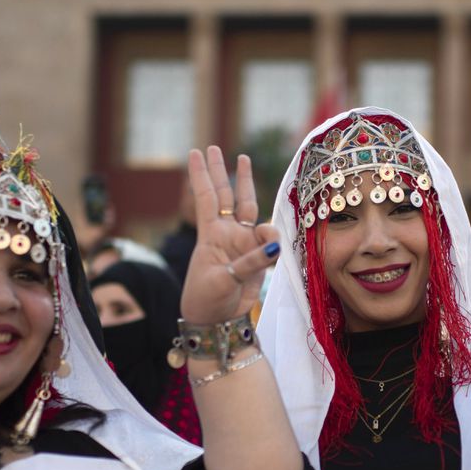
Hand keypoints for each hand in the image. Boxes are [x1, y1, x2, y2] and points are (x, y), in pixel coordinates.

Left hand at [181, 147, 280, 323]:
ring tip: (244, 161)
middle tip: (216, 148)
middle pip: (226, 196)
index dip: (202, 175)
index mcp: (210, 235)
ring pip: (248, 209)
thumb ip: (251, 262)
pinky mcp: (257, 257)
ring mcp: (242, 244)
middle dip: (222, 171)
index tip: (196, 151)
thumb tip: (274, 245)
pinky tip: (272, 243)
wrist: (217, 322)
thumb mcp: (223, 280)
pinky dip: (272, 237)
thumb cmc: (208, 299)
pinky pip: (269, 240)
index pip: (207, 198)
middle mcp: (226, 234)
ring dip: (247, 185)